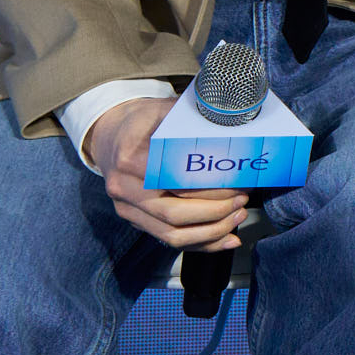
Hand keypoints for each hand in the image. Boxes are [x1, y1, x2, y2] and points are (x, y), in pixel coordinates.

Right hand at [88, 96, 249, 251]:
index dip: (209, 186)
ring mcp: (128, 209)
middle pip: (173, 213)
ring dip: (211, 231)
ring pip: (172, 234)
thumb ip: (195, 120)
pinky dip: (201, 244)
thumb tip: (234, 126)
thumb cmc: (144, 121)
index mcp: (130, 159)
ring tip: (239, 216)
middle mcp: (124, 188)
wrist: (111, 134)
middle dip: (215, 211)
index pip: (175, 181)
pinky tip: (226, 239)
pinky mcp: (135, 221)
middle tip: (243, 199)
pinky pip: (170, 241)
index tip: (237, 181)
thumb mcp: (166, 110)